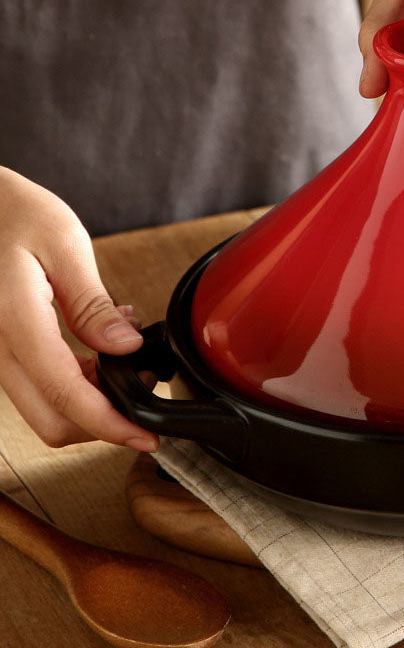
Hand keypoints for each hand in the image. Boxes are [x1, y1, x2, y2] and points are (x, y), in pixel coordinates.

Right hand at [0, 167, 158, 450]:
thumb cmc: (12, 211)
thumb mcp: (63, 244)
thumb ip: (92, 303)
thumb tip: (125, 346)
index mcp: (13, 319)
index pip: (64, 393)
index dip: (108, 423)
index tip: (144, 436)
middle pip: (49, 418)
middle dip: (102, 422)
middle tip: (144, 394)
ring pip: (43, 406)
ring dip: (91, 399)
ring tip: (129, 360)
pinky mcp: (2, 346)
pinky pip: (37, 381)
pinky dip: (75, 380)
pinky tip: (102, 349)